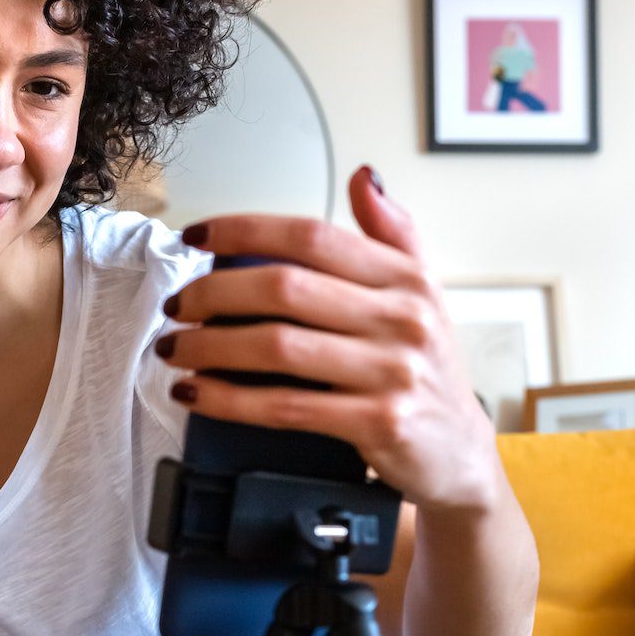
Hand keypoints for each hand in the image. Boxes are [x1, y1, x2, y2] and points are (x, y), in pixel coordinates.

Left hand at [155, 166, 503, 517]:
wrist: (460, 458)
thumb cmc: (428, 374)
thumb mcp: (424, 297)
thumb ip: (394, 235)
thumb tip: (364, 177)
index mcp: (406, 279)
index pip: (313, 237)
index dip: (245, 229)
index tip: (195, 236)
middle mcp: (403, 319)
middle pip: (286, 288)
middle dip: (214, 293)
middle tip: (177, 305)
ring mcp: (393, 373)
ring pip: (278, 346)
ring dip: (211, 347)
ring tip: (174, 350)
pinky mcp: (379, 424)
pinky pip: (285, 406)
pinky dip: (229, 400)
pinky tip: (195, 394)